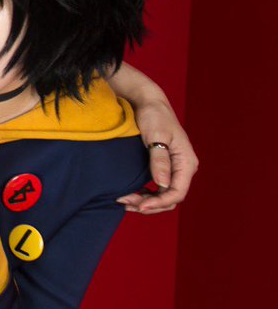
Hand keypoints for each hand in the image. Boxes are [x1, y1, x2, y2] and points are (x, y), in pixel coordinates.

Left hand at [106, 63, 197, 213]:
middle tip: (124, 202)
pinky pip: (156, 187)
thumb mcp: (156, 136)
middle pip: (170, 198)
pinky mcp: (163, 166)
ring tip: (123, 201)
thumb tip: (162, 184)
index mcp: (186, 162)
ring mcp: (174, 168)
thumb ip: (159, 160)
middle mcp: (183, 168)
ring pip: (162, 195)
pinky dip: (144, 194)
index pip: (177, 193)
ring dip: (145, 201)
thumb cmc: (154, 115)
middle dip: (149, 204)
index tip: (139, 206)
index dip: (159, 203)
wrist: (148, 102)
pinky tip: (129, 194)